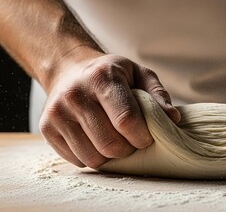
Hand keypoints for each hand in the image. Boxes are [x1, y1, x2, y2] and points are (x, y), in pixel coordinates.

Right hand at [39, 47, 180, 167]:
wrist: (69, 70)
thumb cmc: (111, 74)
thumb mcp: (139, 73)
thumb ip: (158, 95)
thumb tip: (173, 119)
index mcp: (101, 78)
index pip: (126, 120)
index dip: (142, 136)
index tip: (148, 137)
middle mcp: (75, 95)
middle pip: (110, 144)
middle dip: (129, 149)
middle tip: (132, 140)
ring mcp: (57, 113)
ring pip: (93, 157)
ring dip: (111, 157)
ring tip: (116, 140)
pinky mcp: (47, 129)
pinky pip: (78, 160)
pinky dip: (93, 157)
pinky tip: (97, 140)